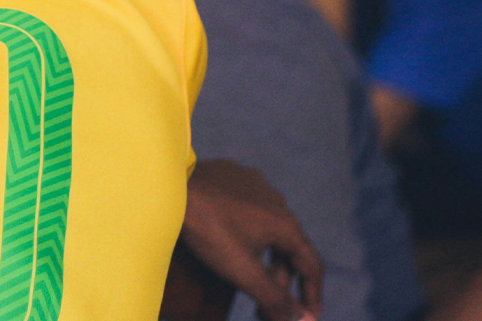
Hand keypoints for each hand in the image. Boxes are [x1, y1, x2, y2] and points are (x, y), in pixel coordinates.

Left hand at [181, 160, 322, 320]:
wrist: (170, 188)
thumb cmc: (208, 231)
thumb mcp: (243, 271)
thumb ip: (275, 299)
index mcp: (286, 224)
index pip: (311, 266)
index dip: (312, 296)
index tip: (307, 318)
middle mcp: (277, 201)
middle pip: (289, 250)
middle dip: (281, 283)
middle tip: (264, 309)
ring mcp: (254, 185)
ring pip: (268, 228)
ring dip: (265, 258)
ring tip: (252, 277)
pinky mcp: (233, 175)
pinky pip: (249, 209)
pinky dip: (249, 232)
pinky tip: (235, 240)